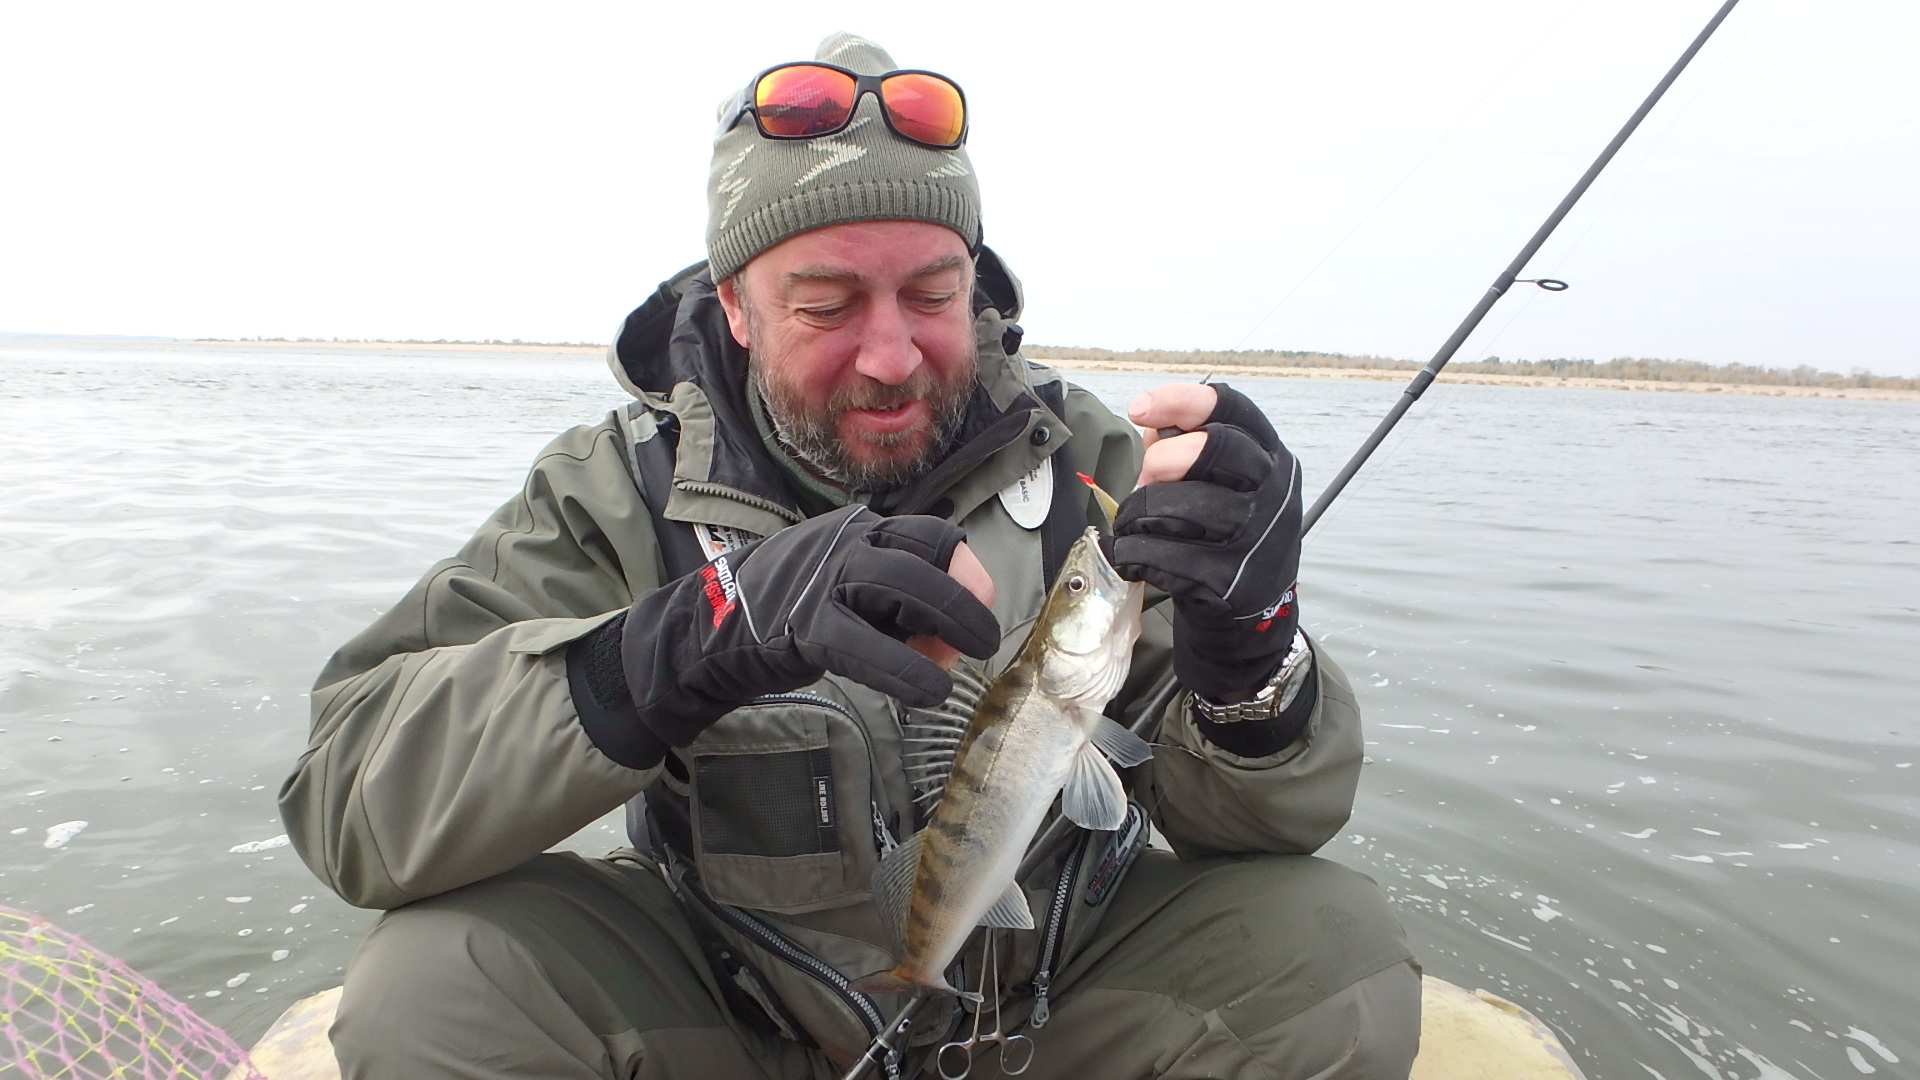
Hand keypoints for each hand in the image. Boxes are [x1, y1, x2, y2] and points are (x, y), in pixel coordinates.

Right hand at [621, 507, 1000, 748]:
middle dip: (966, 599)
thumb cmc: (797, 610)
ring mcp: (824, 580)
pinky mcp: (803, 623)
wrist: (714, 625)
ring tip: (962, 664)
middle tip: (984, 640)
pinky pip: (864, 644)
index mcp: (864, 532)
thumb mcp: (853, 589)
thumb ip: (900, 605)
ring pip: (901, 586)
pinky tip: (928, 692)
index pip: (932, 534)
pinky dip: (905, 670)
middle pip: (925, 555)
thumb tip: (952, 638)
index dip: (964, 573)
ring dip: (947, 623)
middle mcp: (848, 545)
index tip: (977, 609)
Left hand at [1112, 383, 1302, 700]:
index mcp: (1271, 456)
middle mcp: (1274, 491)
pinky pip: (1160, 553)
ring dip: (1136, 513)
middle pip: (1211, 447)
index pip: (1233, 408)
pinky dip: (1131, 551)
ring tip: (1131, 524)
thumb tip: (1151, 421)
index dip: (1182, 400)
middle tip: (1145, 478)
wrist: (1249, 614)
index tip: (1139, 409)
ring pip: (1176, 504)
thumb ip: (1184, 445)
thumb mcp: (1218, 484)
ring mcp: (1257, 538)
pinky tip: (1130, 554)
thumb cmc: (1219, 533)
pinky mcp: (1230, 581)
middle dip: (1162, 460)